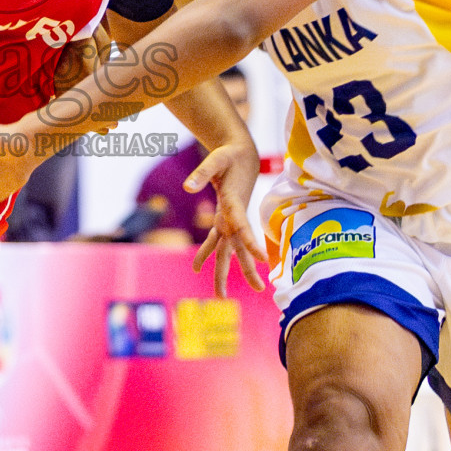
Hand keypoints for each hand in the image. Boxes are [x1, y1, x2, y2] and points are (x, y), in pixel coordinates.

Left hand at [187, 144, 267, 297]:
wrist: (242, 155)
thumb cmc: (230, 156)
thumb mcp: (216, 159)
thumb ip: (202, 173)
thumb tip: (186, 187)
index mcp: (235, 203)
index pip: (245, 227)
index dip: (253, 243)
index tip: (263, 260)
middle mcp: (234, 216)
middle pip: (240, 247)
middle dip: (247, 269)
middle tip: (259, 289)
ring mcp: (230, 220)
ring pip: (228, 250)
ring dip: (224, 271)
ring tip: (221, 295)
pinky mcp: (224, 218)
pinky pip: (215, 241)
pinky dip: (206, 253)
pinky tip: (197, 267)